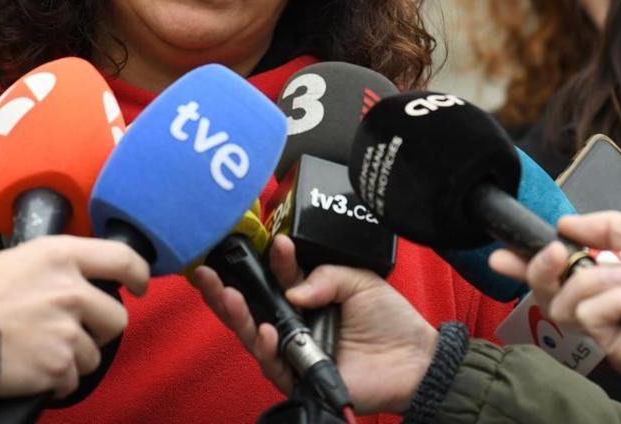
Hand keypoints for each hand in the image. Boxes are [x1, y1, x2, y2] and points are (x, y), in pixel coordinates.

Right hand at [0, 235, 148, 398]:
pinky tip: (33, 370)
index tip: (140, 285)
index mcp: (61, 255)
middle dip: (101, 330)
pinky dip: (57, 381)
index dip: (139, 274)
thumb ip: (54, 267)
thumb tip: (73, 278)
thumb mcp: (16, 259)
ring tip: (40, 352)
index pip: (122, 258)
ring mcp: (67, 330)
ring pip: (94, 354)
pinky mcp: (58, 365)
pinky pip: (73, 380)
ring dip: (73, 358)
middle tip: (76, 333)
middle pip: (116, 317)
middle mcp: (71, 290)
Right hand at [193, 236, 437, 414]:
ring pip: (252, 335)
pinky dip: (265, 347)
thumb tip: (291, 290)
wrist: (413, 360)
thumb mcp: (360, 280)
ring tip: (228, 295)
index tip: (273, 242)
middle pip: (250, 308)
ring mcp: (294, 352)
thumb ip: (325, 276)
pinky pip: (273, 365)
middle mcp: (294, 324)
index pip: (276, 278)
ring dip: (237, 315)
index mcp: (306, 297)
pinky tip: (264, 330)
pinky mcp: (299, 379)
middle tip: (207, 272)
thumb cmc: (389, 319)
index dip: (270, 261)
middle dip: (224, 290)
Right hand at [489, 212, 620, 373]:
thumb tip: (564, 223)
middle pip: (548, 294)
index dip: (526, 264)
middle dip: (541, 269)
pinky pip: (592, 321)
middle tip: (554, 253)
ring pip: (565, 307)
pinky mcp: (620, 351)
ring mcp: (612, 328)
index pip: (559, 272)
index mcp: (611, 273)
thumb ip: (600, 227)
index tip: (500, 253)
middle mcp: (606, 302)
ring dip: (594, 283)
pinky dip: (617, 303)